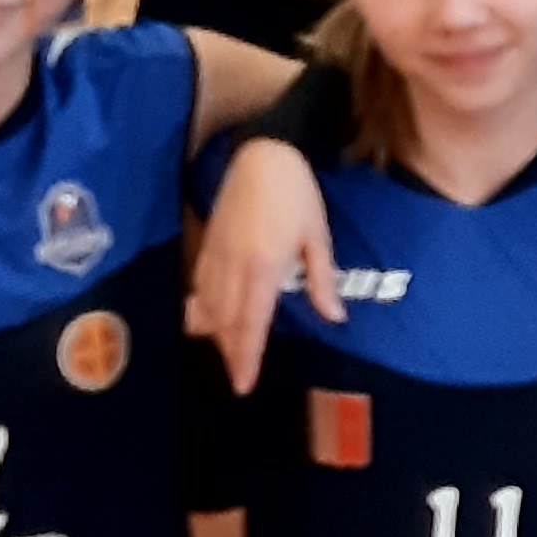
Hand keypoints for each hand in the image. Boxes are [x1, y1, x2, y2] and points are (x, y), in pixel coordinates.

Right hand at [188, 131, 344, 392]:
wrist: (263, 152)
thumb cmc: (297, 192)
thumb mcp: (317, 235)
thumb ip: (321, 279)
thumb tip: (335, 317)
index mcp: (265, 267)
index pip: (252, 323)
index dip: (246, 356)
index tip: (243, 383)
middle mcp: (235, 266)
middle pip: (226, 321)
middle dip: (230, 352)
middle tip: (237, 377)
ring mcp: (217, 255)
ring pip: (208, 306)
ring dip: (215, 333)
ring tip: (225, 354)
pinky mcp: (208, 243)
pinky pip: (200, 285)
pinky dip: (202, 307)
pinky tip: (206, 319)